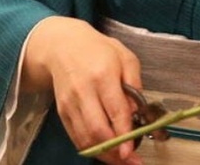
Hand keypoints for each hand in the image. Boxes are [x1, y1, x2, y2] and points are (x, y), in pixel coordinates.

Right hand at [23, 17, 143, 163]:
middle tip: (131, 160)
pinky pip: (76, 138)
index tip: (131, 151)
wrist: (63, 46)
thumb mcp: (125, 57)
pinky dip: (91, 150)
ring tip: (121, 161)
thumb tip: (137, 113)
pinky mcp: (62, 112)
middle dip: (115, 151)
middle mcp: (83, 91)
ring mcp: (70, 104)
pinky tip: (105, 153)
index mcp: (102, 75)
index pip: (115, 110)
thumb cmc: (98, 50)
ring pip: (86, 139)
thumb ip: (135, 84)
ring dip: (104, 155)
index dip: (124, 134)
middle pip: (97, 130)